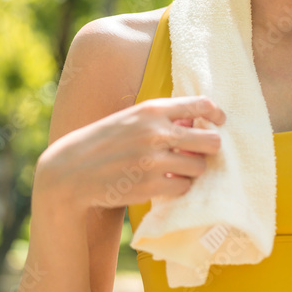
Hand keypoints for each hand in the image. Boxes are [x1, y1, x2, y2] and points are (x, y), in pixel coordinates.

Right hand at [36, 96, 225, 213]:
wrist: (70, 171)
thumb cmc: (104, 142)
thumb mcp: (131, 119)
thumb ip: (163, 118)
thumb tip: (198, 122)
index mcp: (152, 110)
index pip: (201, 105)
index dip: (217, 114)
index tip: (220, 122)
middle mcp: (156, 133)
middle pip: (210, 141)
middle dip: (210, 148)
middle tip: (199, 153)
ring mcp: (153, 160)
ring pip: (199, 167)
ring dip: (193, 170)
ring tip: (178, 169)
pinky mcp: (150, 186)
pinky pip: (183, 187)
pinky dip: (179, 186)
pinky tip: (166, 182)